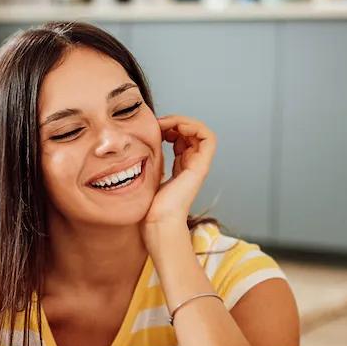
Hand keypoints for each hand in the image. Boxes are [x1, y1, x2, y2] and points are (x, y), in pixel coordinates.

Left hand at [144, 115, 215, 229]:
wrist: (158, 223)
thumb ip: (150, 161)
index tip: (153, 127)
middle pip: (192, 133)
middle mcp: (191, 165)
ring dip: (185, 122)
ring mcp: (198, 165)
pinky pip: (208, 139)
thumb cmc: (149, 206)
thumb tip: (138, 146)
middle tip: (159, 123)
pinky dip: (195, 128)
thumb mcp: (148, 175)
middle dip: (176, 122)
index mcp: (181, 167)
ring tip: (168, 124)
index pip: (181, 138)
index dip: (170, 127)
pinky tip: (177, 129)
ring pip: (202, 132)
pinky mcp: (200, 167)